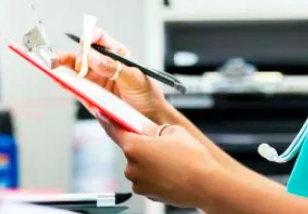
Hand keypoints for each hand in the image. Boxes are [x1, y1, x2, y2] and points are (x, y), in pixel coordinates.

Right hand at [54, 26, 168, 122]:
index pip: (99, 38)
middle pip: (83, 54)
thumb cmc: (147, 94)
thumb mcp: (133, 77)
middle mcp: (103, 65)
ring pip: (75, 70)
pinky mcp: (90, 96)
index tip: (85, 43)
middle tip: (76, 64)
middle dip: (75, 56)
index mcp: (116, 54)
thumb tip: (92, 56)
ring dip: (63, 67)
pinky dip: (65, 83)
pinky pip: (75, 88)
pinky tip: (59, 79)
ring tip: (53, 65)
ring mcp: (95, 80)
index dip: (90, 37)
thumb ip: (113, 67)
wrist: (150, 119)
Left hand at [96, 112, 224, 207]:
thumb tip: (145, 128)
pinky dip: (154, 175)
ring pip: (139, 165)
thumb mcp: (173, 132)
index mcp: (135, 147)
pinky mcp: (146, 193)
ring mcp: (138, 182)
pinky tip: (171, 172)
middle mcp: (132, 166)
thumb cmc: (193, 158)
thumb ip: (153, 129)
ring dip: (149, 161)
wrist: (207, 185)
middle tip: (161, 143)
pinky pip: (146, 179)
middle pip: (131, 149)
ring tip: (171, 160)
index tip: (101, 114)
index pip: (114, 130)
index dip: (107, 120)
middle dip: (142, 145)